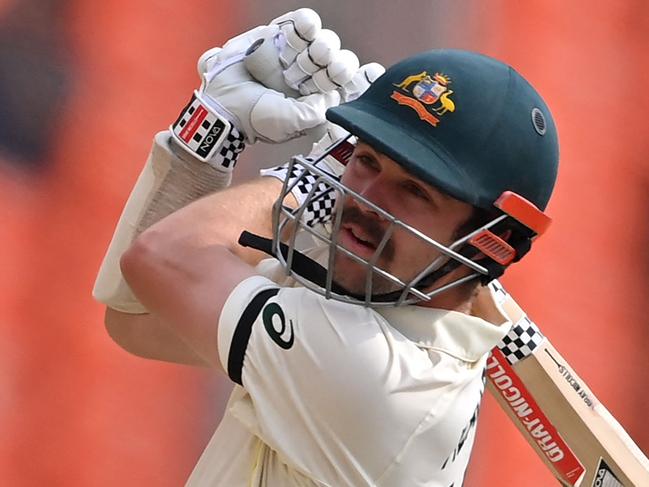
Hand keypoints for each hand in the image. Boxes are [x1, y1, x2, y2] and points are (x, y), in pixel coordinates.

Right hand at [174, 9, 364, 152]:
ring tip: (315, 51)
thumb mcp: (290, 123)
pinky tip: (307, 25)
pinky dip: (303, 24)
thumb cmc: (255, 119)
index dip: (357, 80)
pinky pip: (294, 26)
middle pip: (334, 63)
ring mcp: (292, 58)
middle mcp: (307, 80)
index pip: (344, 88)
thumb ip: (314, 111)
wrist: (220, 105)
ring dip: (322, 45)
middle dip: (336, 63)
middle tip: (330, 65)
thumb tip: (333, 95)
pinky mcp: (274, 39)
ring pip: (318, 44)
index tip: (367, 74)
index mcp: (315, 101)